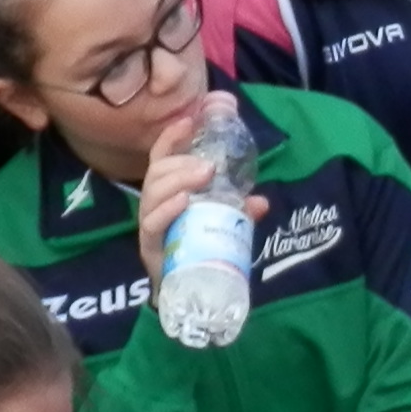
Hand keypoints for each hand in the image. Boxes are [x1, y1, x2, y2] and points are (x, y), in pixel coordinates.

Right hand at [132, 94, 260, 291]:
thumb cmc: (198, 246)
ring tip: (203, 175)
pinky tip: (183, 201)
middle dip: (182, 162)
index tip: (189, 121)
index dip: (171, 138)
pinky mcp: (149, 247)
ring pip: (152, 193)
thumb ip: (238, 212)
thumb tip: (261, 202)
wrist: (186, 290)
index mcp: (167, 191)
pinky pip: (152, 223)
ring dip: (178, 179)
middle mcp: (153, 203)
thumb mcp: (221, 223)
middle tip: (209, 166)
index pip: (162, 157)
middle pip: (157, 172)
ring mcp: (149, 224)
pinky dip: (167, 209)